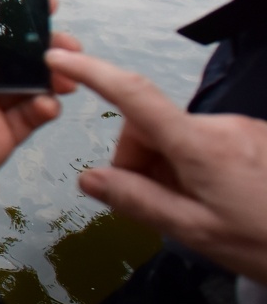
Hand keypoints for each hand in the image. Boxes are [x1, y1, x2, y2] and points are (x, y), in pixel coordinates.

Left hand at [0, 0, 79, 207]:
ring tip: (67, 67)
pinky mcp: (3, 133)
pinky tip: (49, 101)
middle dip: (40, 41)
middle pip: (10, 51)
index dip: (2, 11)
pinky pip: (33, 114)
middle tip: (62, 36)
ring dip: (52, 70)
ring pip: (29, 78)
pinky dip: (46, 105)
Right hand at [52, 49, 266, 284]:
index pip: (133, 96)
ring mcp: (243, 129)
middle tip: (161, 209)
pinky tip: (221, 203)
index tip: (57, 59)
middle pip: (151, 129)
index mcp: (199, 145)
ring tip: (199, 213)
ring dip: (172, 170)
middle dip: (141, 163)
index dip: (92, 74)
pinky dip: (197, 170)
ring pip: (179, 141)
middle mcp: (220, 125)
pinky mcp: (258, 138)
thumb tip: (89, 179)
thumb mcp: (196, 232)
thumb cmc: (265, 243)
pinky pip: (208, 146)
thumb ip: (139, 201)